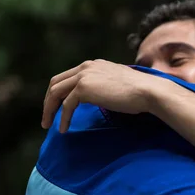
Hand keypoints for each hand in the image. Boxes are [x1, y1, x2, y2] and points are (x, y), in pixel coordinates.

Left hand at [41, 59, 162, 132]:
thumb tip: (100, 99)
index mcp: (93, 65)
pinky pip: (66, 105)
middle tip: (47, 117)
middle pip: (56, 82)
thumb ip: (104, 86)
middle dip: (48, 101)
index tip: (56, 107)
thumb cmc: (139, 93)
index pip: (67, 76)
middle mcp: (86, 67)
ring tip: (48, 125)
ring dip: (49, 110)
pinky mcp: (84, 88)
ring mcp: (84, 76)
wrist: (148, 91)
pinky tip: (62, 129)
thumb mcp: (117, 84)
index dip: (59, 93)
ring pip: (56, 93)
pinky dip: (62, 118)